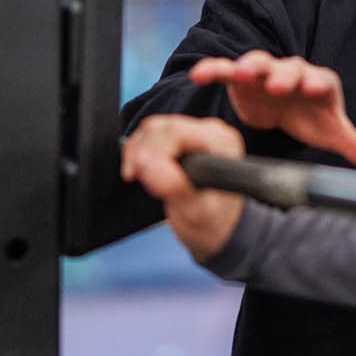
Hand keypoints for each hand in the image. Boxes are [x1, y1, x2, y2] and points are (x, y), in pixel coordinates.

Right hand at [121, 114, 249, 261]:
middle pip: (162, 127)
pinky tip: (141, 170)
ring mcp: (196, 133)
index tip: (137, 173)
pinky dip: (138, 150)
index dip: (152, 151)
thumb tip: (146, 164)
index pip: (176, 132)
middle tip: (134, 176)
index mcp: (222, 143)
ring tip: (139, 176)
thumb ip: (174, 186)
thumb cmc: (214, 222)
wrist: (215, 228)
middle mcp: (211, 132)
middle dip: (142, 152)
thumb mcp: (196, 211)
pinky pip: (151, 134)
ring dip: (138, 151)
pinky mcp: (182, 138)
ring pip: (153, 128)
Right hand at [188, 51, 355, 172]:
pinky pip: (227, 70)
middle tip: (277, 83)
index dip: (314, 82)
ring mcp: (264, 73)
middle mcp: (291, 73)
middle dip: (282, 75)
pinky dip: (214, 69)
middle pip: (288, 69)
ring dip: (248, 67)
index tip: (311, 87)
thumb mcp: (332, 133)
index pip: (319, 80)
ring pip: (257, 64)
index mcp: (317, 84)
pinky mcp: (240, 78)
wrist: (282, 106)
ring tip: (240, 73)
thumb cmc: (310, 116)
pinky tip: (200, 74)